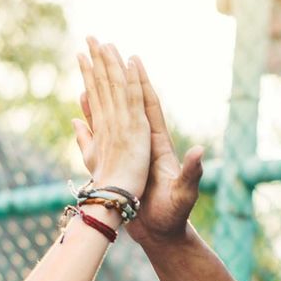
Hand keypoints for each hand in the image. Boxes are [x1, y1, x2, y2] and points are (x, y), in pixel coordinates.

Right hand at [78, 56, 203, 245]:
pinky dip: (90, 117)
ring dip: (101, 90)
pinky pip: (101, 132)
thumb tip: (200, 153)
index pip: (148, 106)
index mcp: (158, 144)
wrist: (162, 233)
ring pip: (112, 112)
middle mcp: (143, 141)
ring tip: (89, 66)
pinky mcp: (119, 160)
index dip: (141, 83)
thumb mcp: (185, 193)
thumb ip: (192, 173)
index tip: (133, 59)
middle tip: (105, 47)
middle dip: (117, 74)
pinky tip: (81, 105)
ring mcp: (131, 149)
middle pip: (128, 100)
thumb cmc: (174, 215)